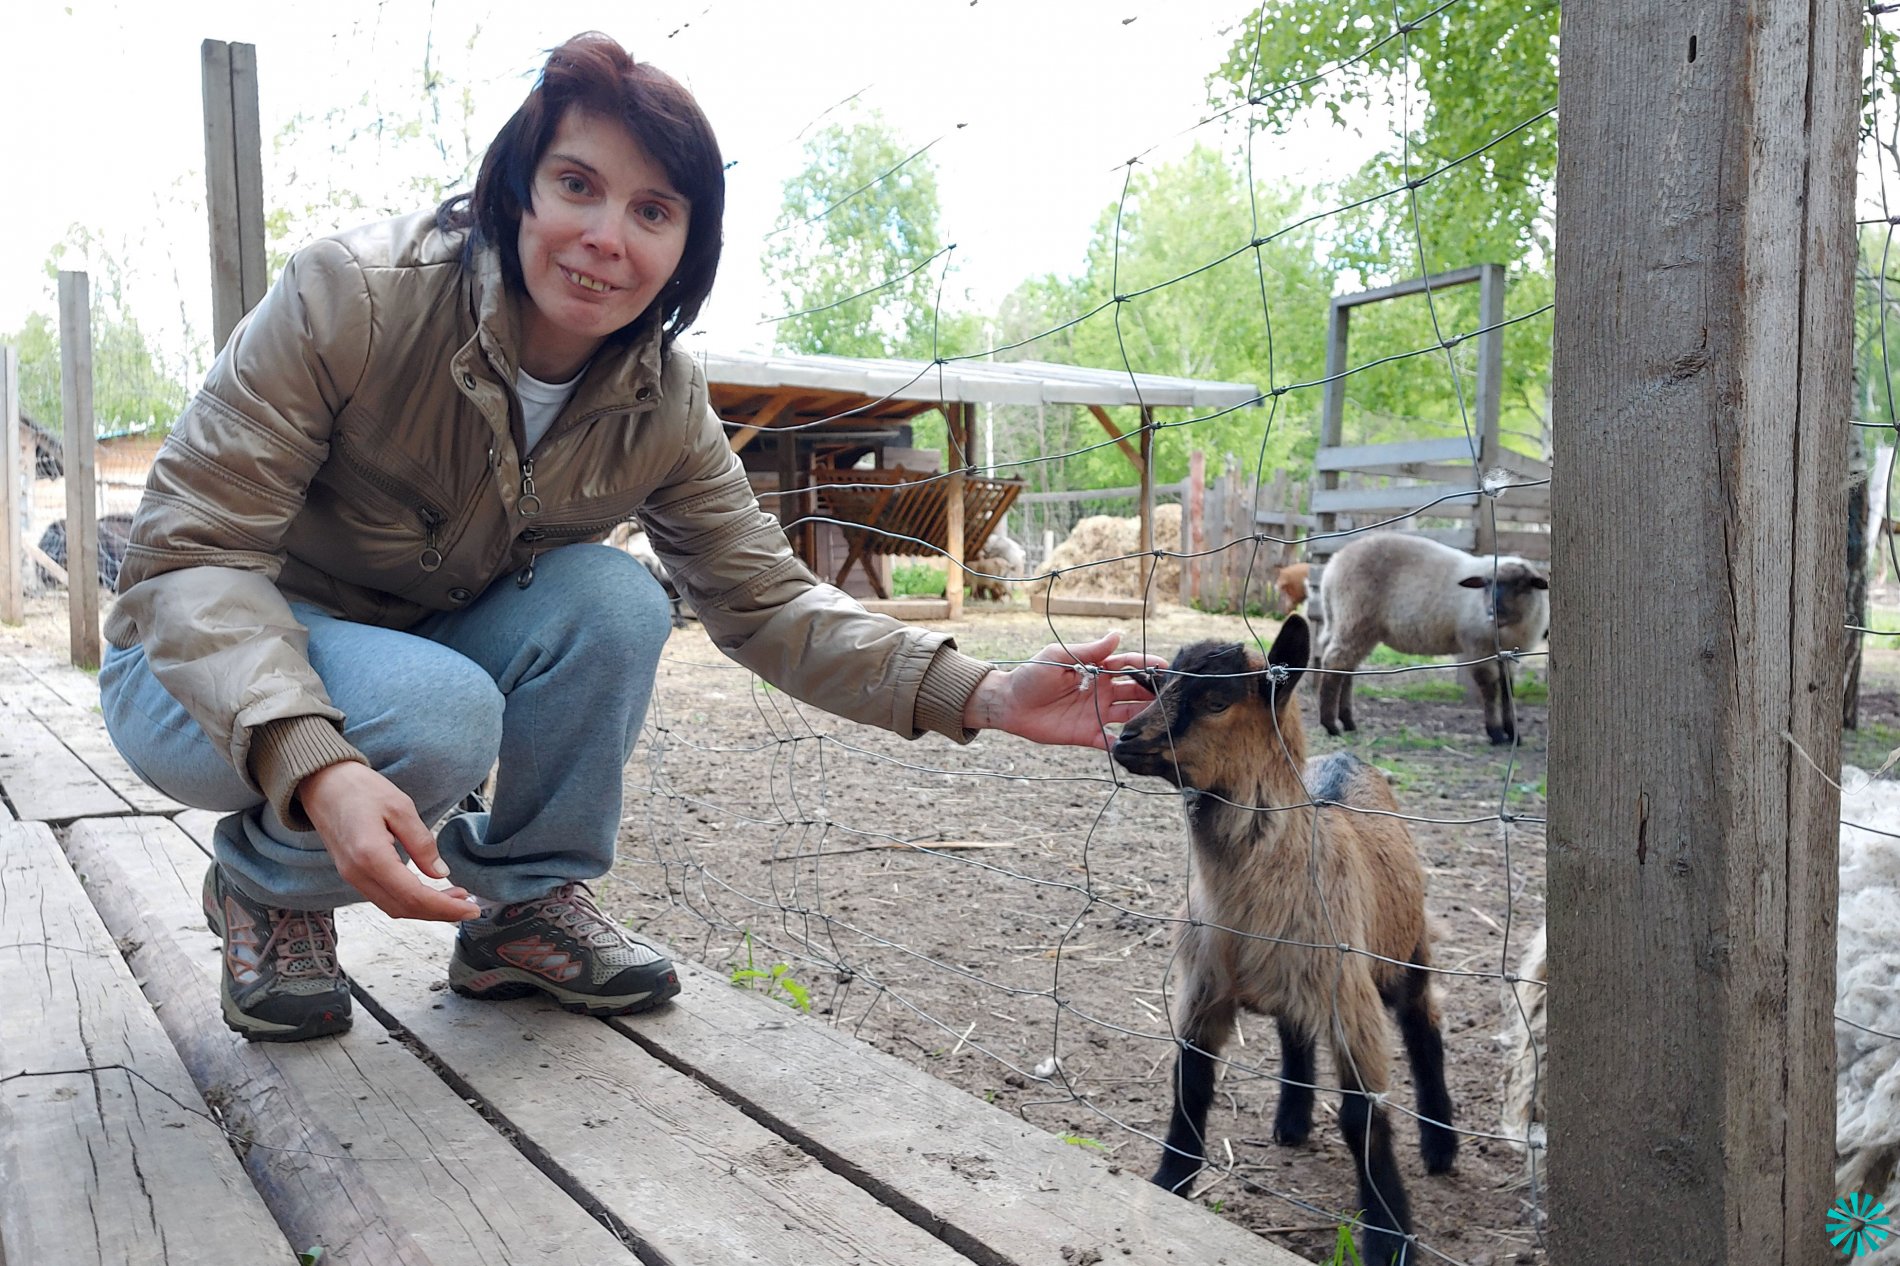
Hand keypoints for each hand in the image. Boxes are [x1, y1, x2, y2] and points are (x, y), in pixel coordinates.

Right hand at [299, 762, 481, 920]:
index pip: (414, 896)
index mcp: (370, 856)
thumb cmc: (359, 788)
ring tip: (454, 897)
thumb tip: (441, 873)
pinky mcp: (352, 874)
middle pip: (404, 908)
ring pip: (393, 907)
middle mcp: (357, 874)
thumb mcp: (400, 807)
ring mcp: (351, 876)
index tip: (472, 908)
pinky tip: (428, 891)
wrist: (321, 783)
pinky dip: (408, 901)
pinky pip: (383, 897)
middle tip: (469, 905)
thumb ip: (421, 843)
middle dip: (439, 912)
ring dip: (425, 909)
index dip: (446, 907)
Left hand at [961, 629, 1166, 749]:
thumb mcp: (1057, 657)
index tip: (1165, 666)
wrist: (1009, 703)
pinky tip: (1139, 747)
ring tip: (1164, 719)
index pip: (1128, 666)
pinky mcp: (1087, 734)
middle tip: (1173, 695)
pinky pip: (1111, 741)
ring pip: (1130, 716)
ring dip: (1146, 717)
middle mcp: (1102, 691)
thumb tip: (1117, 636)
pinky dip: (1125, 745)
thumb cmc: (1031, 675)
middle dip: (1154, 692)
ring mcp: (1097, 713)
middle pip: (1135, 691)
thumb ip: (1087, 651)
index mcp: (1097, 670)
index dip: (1147, 665)